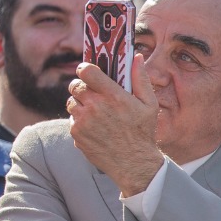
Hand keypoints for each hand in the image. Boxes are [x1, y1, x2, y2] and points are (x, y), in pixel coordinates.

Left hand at [66, 55, 162, 196]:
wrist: (134, 164)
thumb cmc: (143, 132)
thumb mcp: (149, 104)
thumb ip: (140, 78)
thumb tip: (135, 56)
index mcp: (113, 96)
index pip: (87, 71)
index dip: (85, 68)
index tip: (88, 70)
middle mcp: (95, 107)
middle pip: (75, 85)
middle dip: (82, 86)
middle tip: (92, 92)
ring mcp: (83, 121)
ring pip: (71, 102)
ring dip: (80, 104)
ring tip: (94, 111)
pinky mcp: (76, 134)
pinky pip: (72, 119)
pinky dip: (79, 120)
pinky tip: (94, 126)